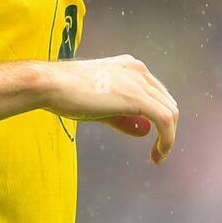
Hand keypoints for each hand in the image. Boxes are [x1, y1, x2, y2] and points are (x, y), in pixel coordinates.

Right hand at [43, 54, 177, 163]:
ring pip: (170, 112)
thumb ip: (123, 118)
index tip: (153, 136)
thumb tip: (144, 131)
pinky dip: (166, 139)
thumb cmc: (67, 93)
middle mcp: (138, 70)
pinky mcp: (137, 97)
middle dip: (167, 128)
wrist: (51, 84)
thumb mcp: (100, 107)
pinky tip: (158, 154)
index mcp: (130, 67)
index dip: (159, 117)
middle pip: (167, 102)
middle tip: (158, 150)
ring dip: (168, 137)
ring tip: (158, 155)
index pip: (157, 93)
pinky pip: (164, 120)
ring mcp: (138, 81)